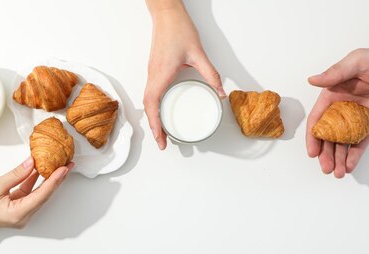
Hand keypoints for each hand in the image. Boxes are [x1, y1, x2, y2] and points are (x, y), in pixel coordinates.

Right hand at [0, 157, 73, 228]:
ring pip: (39, 193)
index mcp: (18, 213)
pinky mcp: (17, 207)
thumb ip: (16, 174)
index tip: (64, 168)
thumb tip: (32, 163)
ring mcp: (20, 212)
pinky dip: (35, 181)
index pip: (42, 194)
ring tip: (60, 165)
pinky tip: (41, 169)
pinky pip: (30, 193)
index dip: (55, 180)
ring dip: (48, 179)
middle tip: (68, 164)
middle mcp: (22, 215)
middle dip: (57, 179)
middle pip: (44, 195)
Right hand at [144, 4, 223, 149]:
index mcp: (161, 74)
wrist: (166, 14)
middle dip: (154, 127)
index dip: (155, 125)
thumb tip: (220, 92)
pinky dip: (154, 106)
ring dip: (153, 117)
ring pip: (148, 100)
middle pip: (148, 107)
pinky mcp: (154, 68)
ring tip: (161, 131)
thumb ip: (210, 74)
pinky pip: (151, 92)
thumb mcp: (198, 53)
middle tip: (163, 142)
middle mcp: (153, 75)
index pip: (153, 105)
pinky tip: (161, 110)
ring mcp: (152, 72)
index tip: (160, 139)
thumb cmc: (178, 30)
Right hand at [306, 46, 368, 177]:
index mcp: (333, 96)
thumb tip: (313, 80)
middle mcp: (341, 109)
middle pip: (329, 136)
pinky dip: (354, 155)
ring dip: (338, 158)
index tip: (312, 151)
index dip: (313, 137)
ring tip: (337, 172)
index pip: (318, 120)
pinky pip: (361, 143)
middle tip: (326, 167)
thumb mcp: (357, 61)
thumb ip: (335, 73)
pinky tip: (349, 165)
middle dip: (326, 153)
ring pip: (343, 143)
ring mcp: (357, 119)